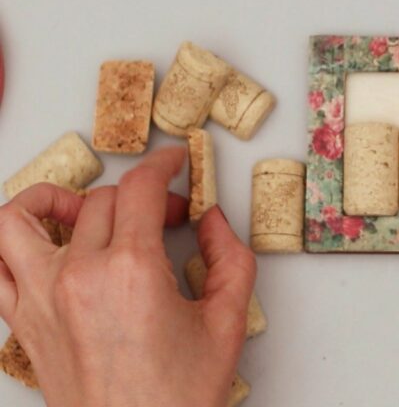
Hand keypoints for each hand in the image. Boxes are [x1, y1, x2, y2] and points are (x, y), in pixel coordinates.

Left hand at [0, 147, 255, 406]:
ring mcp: (41, 299)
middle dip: (140, 194)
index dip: (163, 164)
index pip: (140, 188)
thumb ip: (230, 258)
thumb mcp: (228, 321)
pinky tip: (46, 248)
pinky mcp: (25, 323)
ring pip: (19, 219)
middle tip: (168, 215)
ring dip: (51, 200)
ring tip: (83, 210)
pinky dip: (11, 245)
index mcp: (131, 271)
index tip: (175, 161)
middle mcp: (78, 277)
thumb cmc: (176, 397)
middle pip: (99, 199)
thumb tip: (213, 222)